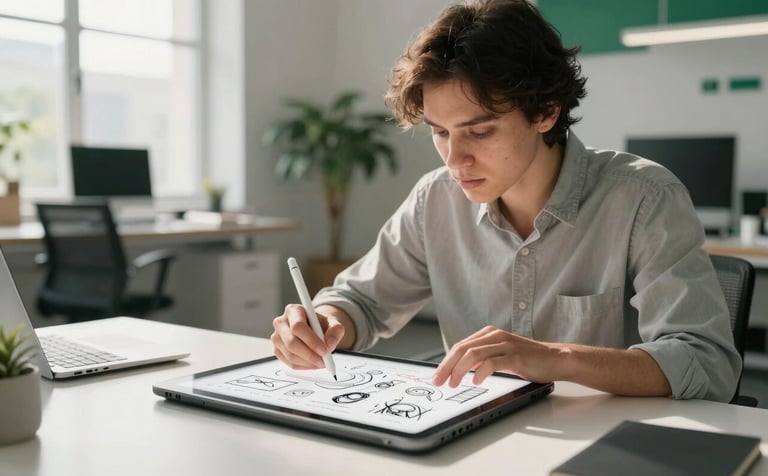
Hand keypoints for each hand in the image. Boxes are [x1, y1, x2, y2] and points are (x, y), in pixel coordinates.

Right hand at [271, 304, 345, 369]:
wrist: (314, 329)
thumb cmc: (321, 325)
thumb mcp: (333, 323)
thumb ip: (336, 331)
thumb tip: (329, 344)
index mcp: (294, 310)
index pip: (298, 326)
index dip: (311, 340)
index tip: (324, 350)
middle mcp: (281, 322)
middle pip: (291, 342)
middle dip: (309, 355)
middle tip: (323, 361)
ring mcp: (276, 337)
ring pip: (289, 355)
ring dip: (308, 362)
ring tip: (321, 362)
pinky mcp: (276, 349)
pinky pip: (288, 363)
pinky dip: (303, 366)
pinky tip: (313, 363)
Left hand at [432, 326, 560, 386]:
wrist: (556, 359)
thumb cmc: (528, 360)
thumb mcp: (500, 355)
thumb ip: (482, 358)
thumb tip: (459, 369)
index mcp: (489, 334)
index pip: (460, 346)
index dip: (446, 361)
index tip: (437, 376)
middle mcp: (495, 336)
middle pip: (462, 349)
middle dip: (447, 366)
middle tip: (439, 381)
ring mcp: (505, 344)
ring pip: (473, 354)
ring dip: (459, 370)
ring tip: (454, 383)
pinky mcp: (515, 356)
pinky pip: (491, 362)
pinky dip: (480, 373)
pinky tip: (476, 381)